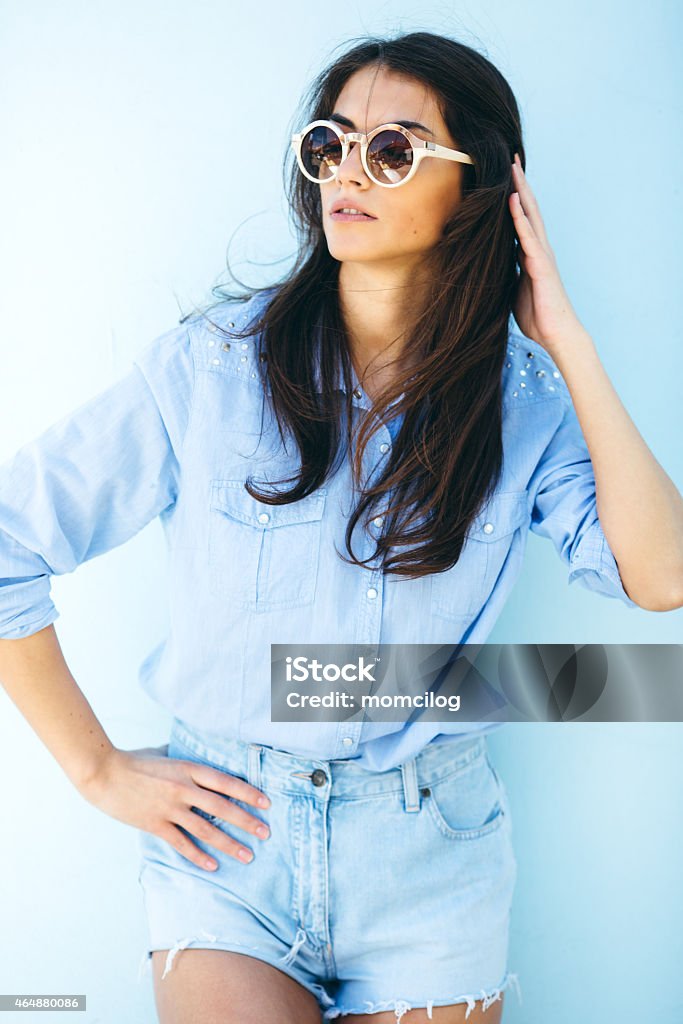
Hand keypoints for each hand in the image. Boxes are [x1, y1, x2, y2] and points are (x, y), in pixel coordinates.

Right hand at [80, 744, 271, 870]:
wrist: (104, 772)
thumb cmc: (134, 760)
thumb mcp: (165, 754)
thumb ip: (184, 763)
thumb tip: (199, 765)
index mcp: (189, 768)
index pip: (226, 782)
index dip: (248, 793)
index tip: (266, 804)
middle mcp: (183, 788)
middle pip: (222, 807)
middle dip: (247, 822)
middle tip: (266, 833)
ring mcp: (169, 808)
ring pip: (206, 829)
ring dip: (229, 844)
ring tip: (247, 856)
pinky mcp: (155, 824)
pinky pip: (181, 844)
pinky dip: (198, 856)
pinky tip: (213, 866)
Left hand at [509, 153, 585, 352]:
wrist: (556, 334)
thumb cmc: (537, 315)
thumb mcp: (515, 289)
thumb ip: (508, 272)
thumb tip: (495, 265)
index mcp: (532, 254)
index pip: (522, 219)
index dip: (516, 197)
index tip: (508, 177)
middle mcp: (539, 249)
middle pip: (529, 209)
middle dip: (520, 184)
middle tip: (512, 158)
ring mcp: (541, 255)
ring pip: (530, 215)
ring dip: (522, 191)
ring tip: (513, 168)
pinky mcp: (540, 265)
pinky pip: (528, 236)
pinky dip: (520, 217)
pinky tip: (513, 200)